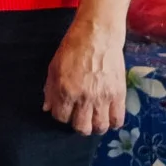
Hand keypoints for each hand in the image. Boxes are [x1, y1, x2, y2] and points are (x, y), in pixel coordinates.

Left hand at [43, 16, 127, 134]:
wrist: (97, 37)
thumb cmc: (72, 50)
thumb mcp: (53, 68)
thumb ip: (50, 90)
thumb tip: (47, 108)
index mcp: (65, 91)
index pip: (61, 117)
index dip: (61, 115)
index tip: (64, 110)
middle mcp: (84, 98)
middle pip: (81, 127)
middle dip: (78, 126)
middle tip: (79, 118)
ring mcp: (103, 98)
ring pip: (100, 127)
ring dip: (96, 127)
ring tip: (94, 120)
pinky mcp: (119, 95)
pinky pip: (118, 119)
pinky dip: (113, 123)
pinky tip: (108, 118)